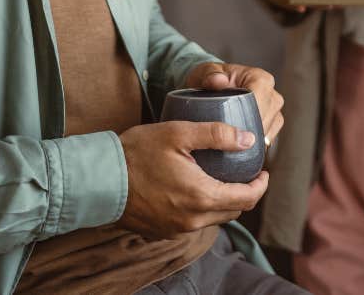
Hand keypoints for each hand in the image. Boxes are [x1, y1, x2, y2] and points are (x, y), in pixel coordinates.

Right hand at [117, 121, 268, 238]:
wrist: (100, 179)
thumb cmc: (138, 152)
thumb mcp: (178, 133)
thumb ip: (216, 135)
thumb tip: (249, 140)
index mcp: (202, 196)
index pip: (246, 198)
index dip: (260, 185)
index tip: (263, 172)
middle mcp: (193, 219)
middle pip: (233, 210)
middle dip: (244, 193)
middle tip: (244, 173)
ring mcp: (177, 229)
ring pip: (214, 218)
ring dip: (223, 200)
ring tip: (221, 178)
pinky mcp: (164, 231)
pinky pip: (194, 222)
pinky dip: (202, 207)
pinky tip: (194, 188)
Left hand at [184, 62, 283, 146]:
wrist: (210, 88)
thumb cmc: (210, 79)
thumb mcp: (206, 73)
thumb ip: (210, 75)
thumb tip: (219, 80)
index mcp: (260, 78)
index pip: (261, 99)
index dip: (248, 115)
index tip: (233, 127)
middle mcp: (271, 94)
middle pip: (266, 119)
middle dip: (247, 130)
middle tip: (227, 138)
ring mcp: (273, 111)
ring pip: (268, 132)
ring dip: (250, 140)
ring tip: (230, 142)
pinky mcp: (271, 125)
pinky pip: (267, 140)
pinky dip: (252, 145)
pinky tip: (237, 146)